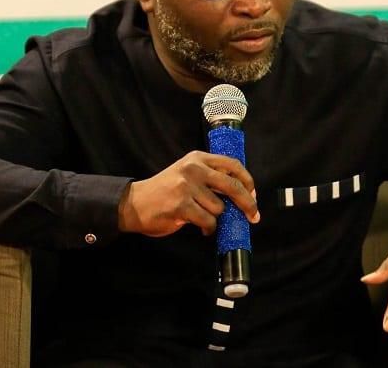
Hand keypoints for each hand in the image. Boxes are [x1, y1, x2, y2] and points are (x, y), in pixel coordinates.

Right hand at [118, 151, 259, 236]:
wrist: (134, 203)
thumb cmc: (164, 191)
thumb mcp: (186, 174)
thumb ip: (209, 177)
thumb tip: (240, 194)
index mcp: (197, 158)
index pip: (233, 165)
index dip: (247, 182)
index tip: (253, 195)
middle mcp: (194, 169)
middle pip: (232, 186)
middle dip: (247, 203)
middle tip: (253, 216)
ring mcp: (187, 186)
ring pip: (219, 208)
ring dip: (215, 218)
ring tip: (202, 217)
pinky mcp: (182, 205)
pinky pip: (208, 221)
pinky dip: (208, 228)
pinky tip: (200, 228)